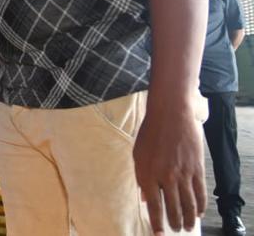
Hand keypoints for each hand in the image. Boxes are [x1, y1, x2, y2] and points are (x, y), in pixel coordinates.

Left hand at [133, 101, 205, 233]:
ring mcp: (183, 174)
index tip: (159, 234)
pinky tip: (199, 213)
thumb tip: (144, 197)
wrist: (171, 114)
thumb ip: (141, 177)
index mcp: (148, 174)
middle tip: (175, 230)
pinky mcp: (197, 169)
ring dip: (189, 219)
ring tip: (188, 227)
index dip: (157, 222)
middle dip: (174, 223)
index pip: (153, 205)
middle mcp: (166, 177)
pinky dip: (200, 206)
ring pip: (189, 204)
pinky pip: (200, 193)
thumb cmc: (150, 133)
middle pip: (173, 208)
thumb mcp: (138, 154)